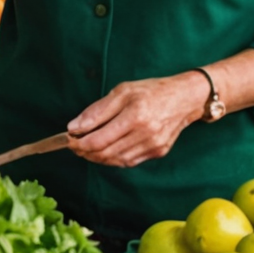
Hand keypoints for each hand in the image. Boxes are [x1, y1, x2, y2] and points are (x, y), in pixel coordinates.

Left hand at [65, 73, 210, 167]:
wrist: (185, 98)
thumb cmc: (152, 91)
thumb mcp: (122, 91)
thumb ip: (97, 110)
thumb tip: (74, 126)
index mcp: (135, 116)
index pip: (98, 140)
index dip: (79, 143)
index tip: (68, 139)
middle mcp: (145, 134)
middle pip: (105, 153)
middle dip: (85, 152)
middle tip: (74, 145)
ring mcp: (153, 146)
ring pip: (116, 161)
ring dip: (97, 157)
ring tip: (87, 148)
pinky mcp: (158, 152)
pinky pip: (129, 161)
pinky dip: (113, 158)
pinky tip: (105, 150)